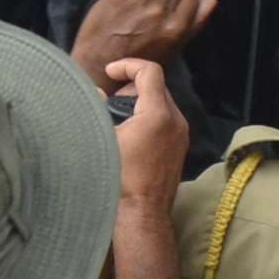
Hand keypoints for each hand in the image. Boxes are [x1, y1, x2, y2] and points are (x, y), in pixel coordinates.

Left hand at [72, 0, 215, 80]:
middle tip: (164, 3)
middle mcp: (160, 11)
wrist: (97, 63)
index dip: (187, 4)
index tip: (179, 8)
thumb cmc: (135, 61)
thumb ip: (193, 25)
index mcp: (174, 28)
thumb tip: (211, 1)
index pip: (193, 0)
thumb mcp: (170, 52)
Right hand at [108, 56, 185, 211]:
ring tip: (118, 116)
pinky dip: (149, 116)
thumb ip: (99, 110)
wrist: (142, 212)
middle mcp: (176, 120)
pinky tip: (131, 133)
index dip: (127, 66)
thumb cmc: (120, 177)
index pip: (149, 72)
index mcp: (158, 114)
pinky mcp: (180, 147)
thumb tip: (97, 93)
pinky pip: (166, 119)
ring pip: (162, 102)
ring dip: (140, 101)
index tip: (109, 73)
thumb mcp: (105, 138)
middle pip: (156, 85)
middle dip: (131, 85)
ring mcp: (181, 135)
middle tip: (110, 98)